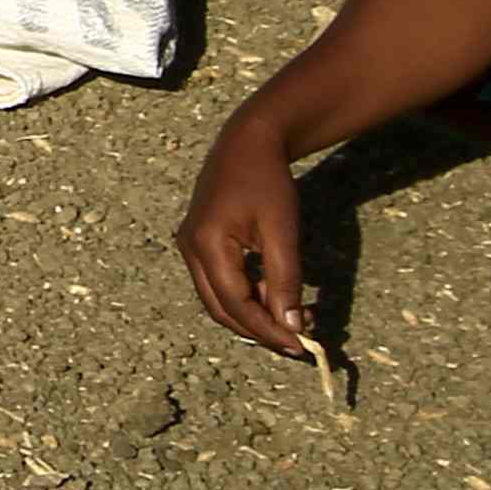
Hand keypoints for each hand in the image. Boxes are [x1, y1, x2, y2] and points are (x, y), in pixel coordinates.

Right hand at [172, 110, 320, 361]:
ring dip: (251, 315)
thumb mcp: (282, 232)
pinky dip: (244, 296)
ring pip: (217, 299)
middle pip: (219, 309)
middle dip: (257, 330)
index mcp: (206, 245)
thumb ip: (284, 280)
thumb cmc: (267, 183)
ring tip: (291, 319)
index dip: (267, 330)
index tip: (301, 345)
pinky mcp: (198, 243)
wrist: (247, 144)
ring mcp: (190, 246)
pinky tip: (273, 295)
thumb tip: (293, 326)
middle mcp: (189, 250)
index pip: (235, 305)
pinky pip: (218, 282)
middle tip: (296, 341)